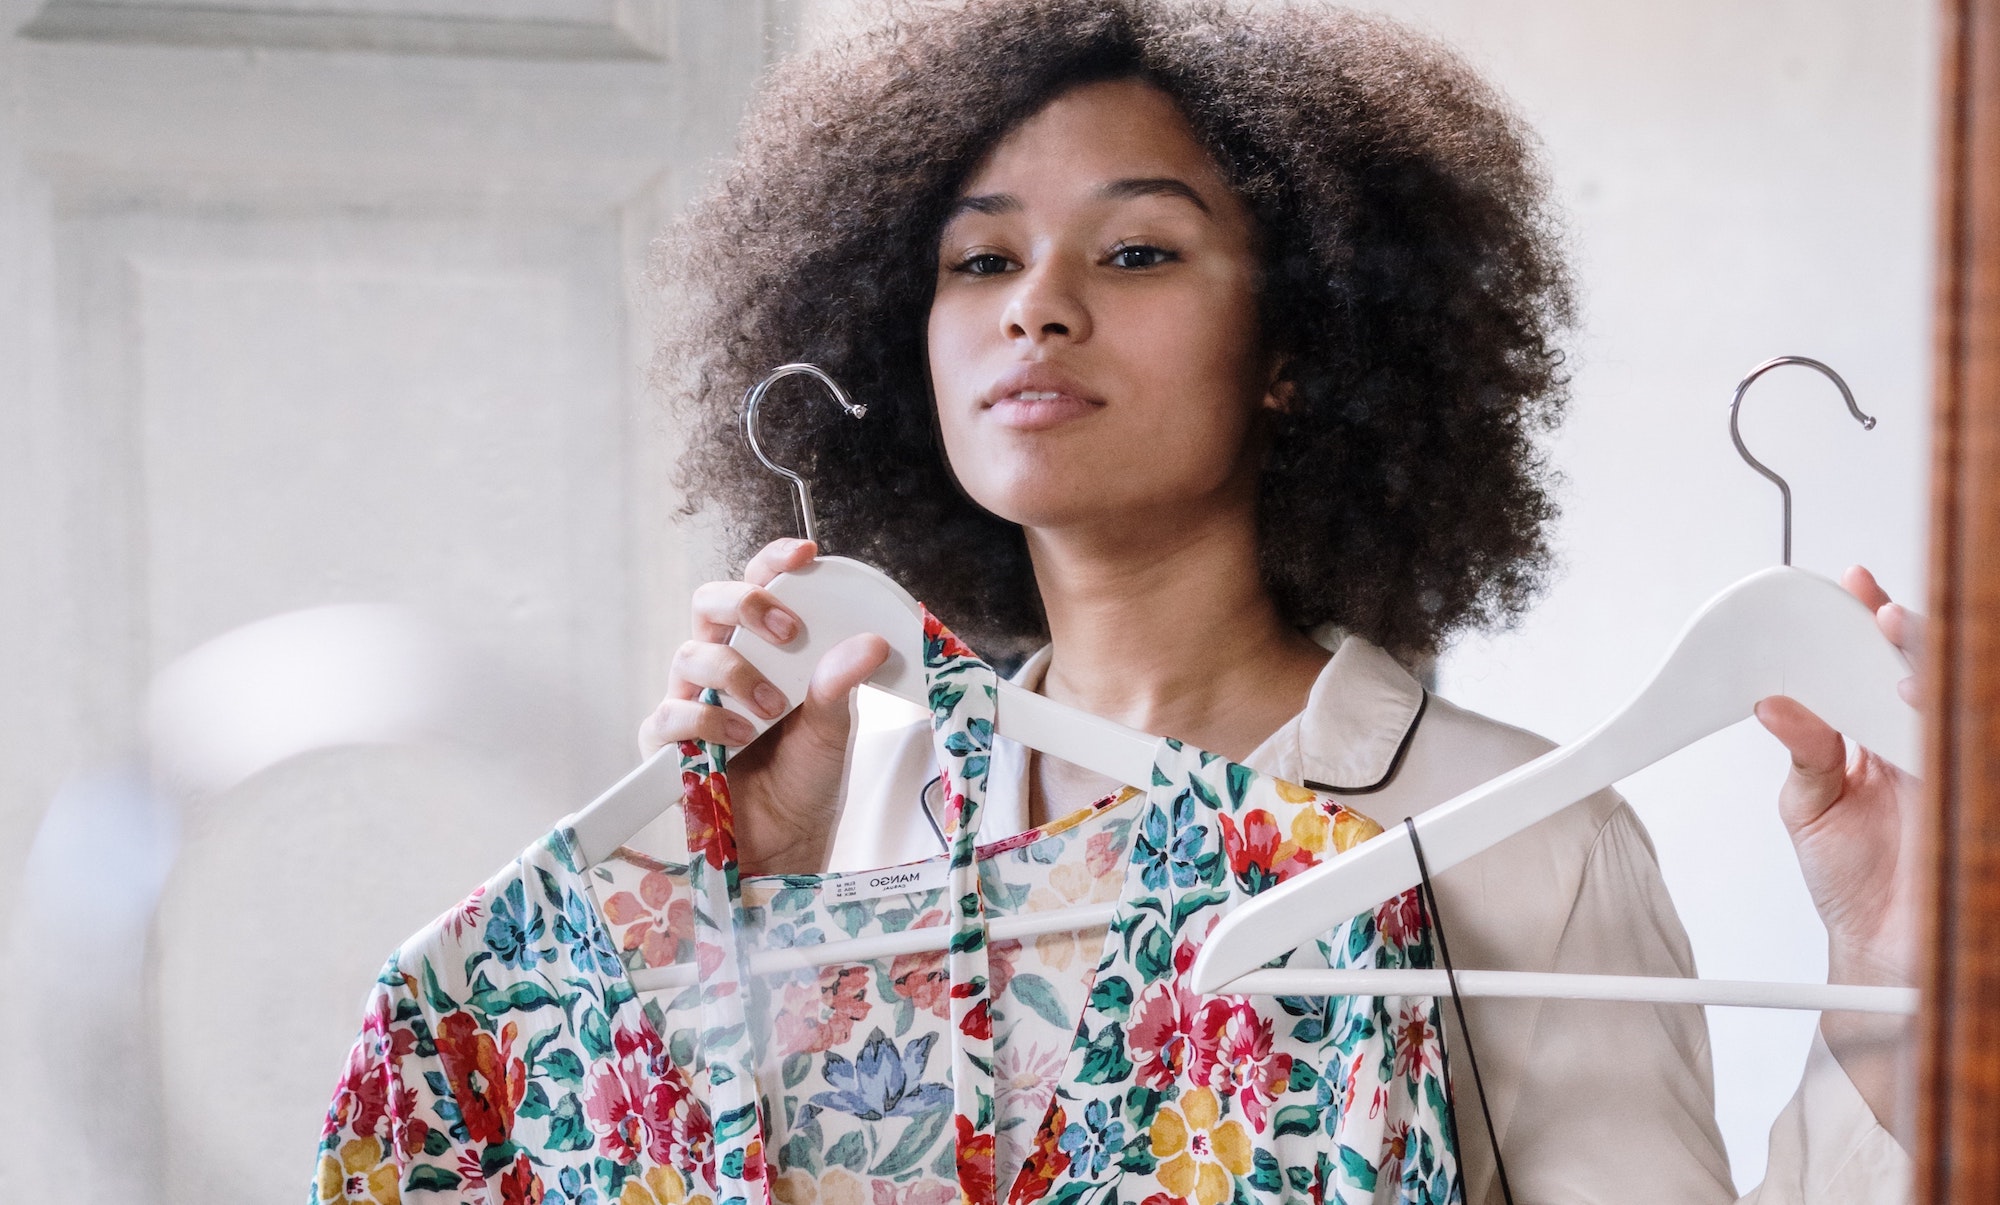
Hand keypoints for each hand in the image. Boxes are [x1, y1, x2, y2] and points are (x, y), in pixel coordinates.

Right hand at [637, 538, 889, 873]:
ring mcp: (692, 699)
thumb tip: (870, 642)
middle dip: (748, 605)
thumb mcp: (835, 726)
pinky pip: (669, 713)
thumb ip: (842, 683)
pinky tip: (736, 737)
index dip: (774, 561)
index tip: (805, 555)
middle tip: (789, 633)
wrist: (788, 841)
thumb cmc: (806, 775)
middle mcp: (723, 663)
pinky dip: (704, 720)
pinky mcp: (669, 743)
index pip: (759, 585)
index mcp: (764, 648)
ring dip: (737, 675)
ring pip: (691, 653)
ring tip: (773, 710)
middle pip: (710, 602)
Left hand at [1754, 564, 1923, 1136]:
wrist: (1879, 955)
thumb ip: (1801, 751)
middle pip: (1930, 669)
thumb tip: (1772, 702)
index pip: (1882, 662)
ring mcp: (1952, 768)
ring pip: (1958, 698)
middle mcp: (1921, 743)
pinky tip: (1922, 706)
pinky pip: (1970, 747)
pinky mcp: (1969, 797)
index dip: (1872, 621)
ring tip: (1901, 650)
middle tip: (1881, 611)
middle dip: (1908, 633)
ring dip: (1930, 670)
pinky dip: (1948, 721)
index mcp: (1879, 735)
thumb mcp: (1810, 807)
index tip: (1854, 586)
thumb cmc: (1850, 881)